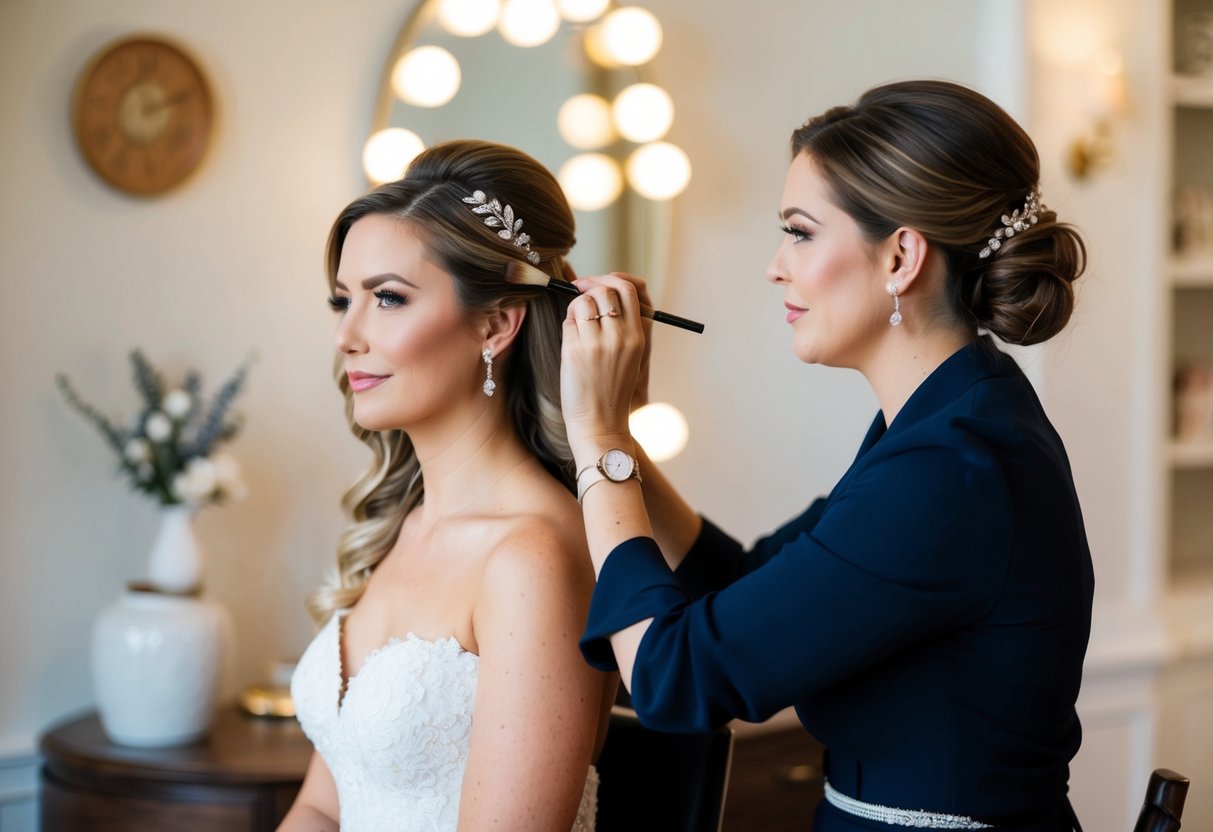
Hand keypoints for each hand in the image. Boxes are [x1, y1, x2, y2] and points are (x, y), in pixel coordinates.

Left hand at [560, 273, 647, 457]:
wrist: (600, 425)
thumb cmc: (611, 391)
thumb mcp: (629, 357)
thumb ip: (622, 326)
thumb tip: (602, 292)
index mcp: (637, 337)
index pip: (628, 290)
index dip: (610, 280)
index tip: (595, 285)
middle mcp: (620, 337)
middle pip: (604, 290)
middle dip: (588, 287)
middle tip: (577, 293)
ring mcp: (598, 343)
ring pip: (582, 302)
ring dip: (575, 307)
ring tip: (575, 324)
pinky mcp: (575, 351)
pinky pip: (568, 322)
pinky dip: (567, 325)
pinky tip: (570, 340)